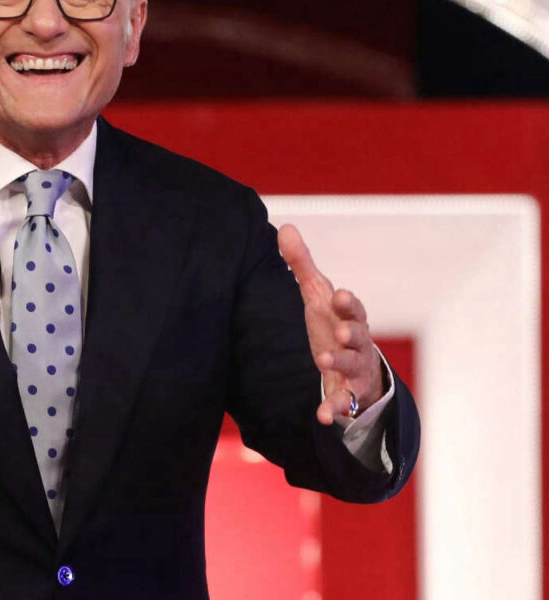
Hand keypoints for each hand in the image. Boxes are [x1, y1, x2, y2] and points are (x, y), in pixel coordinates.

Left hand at [277, 224, 382, 424]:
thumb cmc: (333, 323)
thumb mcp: (317, 295)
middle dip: (352, 332)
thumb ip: (302, 264)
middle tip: (342, 330)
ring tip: (324, 361)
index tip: (340, 295)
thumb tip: (285, 227)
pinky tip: (323, 416)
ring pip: (353, 366)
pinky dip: (334, 409)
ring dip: (340, 363)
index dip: (349, 302)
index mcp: (350, 317)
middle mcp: (357, 343)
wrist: (354, 367)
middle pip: (360, 335)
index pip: (353, 307)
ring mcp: (355, 369)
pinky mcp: (348, 394)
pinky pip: (343, 403)